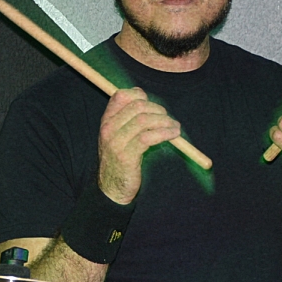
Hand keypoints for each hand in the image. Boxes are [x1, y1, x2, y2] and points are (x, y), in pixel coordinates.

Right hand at [97, 87, 180, 203]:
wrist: (112, 188)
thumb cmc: (120, 159)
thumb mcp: (119, 135)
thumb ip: (127, 117)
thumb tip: (141, 93)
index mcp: (106, 121)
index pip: (121, 96)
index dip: (140, 95)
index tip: (153, 105)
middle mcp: (108, 129)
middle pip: (137, 106)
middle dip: (158, 110)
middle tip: (169, 119)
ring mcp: (116, 143)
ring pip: (144, 120)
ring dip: (164, 121)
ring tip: (175, 127)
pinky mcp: (126, 156)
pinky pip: (149, 138)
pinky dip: (164, 133)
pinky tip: (173, 135)